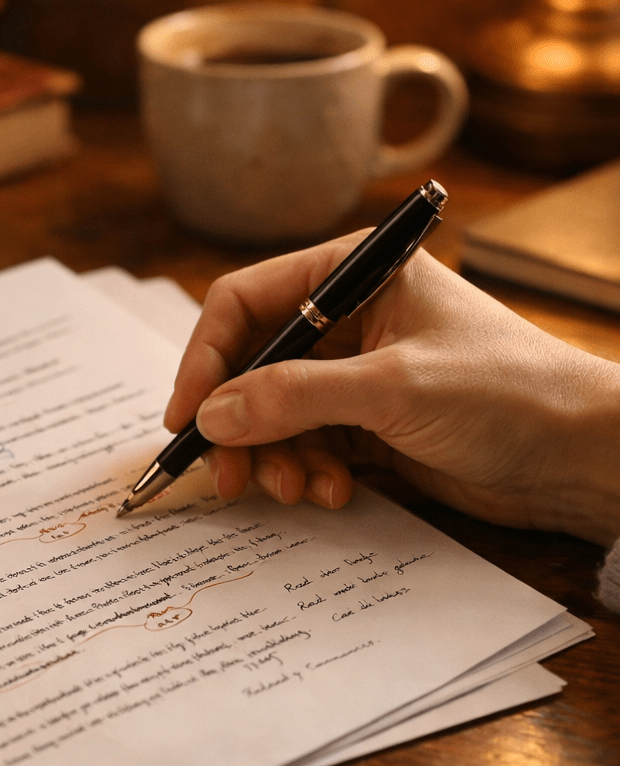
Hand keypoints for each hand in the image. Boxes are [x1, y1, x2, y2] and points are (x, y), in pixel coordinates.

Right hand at [163, 236, 619, 544]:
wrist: (582, 457)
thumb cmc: (507, 393)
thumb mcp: (392, 388)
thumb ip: (293, 396)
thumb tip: (210, 414)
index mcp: (351, 273)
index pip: (244, 302)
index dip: (205, 359)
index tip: (185, 417)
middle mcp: (345, 318)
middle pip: (251, 364)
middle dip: (238, 422)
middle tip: (227, 475)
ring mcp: (353, 373)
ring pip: (273, 412)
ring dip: (273, 455)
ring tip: (298, 488)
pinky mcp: (365, 422)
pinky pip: (305, 443)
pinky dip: (306, 470)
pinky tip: (334, 491)